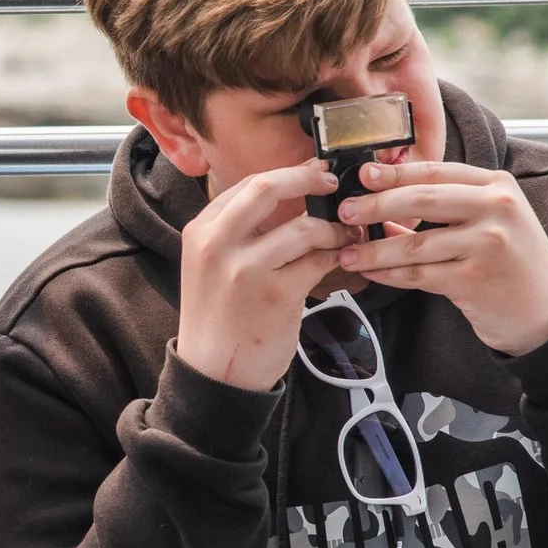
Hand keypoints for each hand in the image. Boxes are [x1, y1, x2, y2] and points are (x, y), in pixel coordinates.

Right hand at [174, 161, 352, 389]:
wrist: (214, 373)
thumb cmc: (219, 319)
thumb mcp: (210, 265)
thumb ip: (238, 231)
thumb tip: (288, 198)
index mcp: (201, 231)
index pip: (247, 184)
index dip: (286, 173)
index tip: (311, 173)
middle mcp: (218, 244)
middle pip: (268, 187)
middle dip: (308, 178)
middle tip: (332, 182)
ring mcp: (247, 269)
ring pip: (304, 227)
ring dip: (333, 227)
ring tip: (345, 232)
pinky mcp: (277, 294)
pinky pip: (318, 261)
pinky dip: (336, 256)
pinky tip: (342, 259)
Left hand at [333, 160, 547, 354]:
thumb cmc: (513, 262)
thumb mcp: (492, 221)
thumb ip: (447, 206)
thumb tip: (384, 200)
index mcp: (497, 185)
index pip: (436, 171)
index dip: (395, 173)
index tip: (362, 175)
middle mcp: (496, 208)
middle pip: (422, 200)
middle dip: (375, 206)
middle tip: (344, 212)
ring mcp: (488, 244)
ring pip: (415, 244)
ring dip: (373, 250)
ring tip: (347, 253)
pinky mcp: (475, 280)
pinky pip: (419, 275)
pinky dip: (390, 274)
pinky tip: (372, 273)